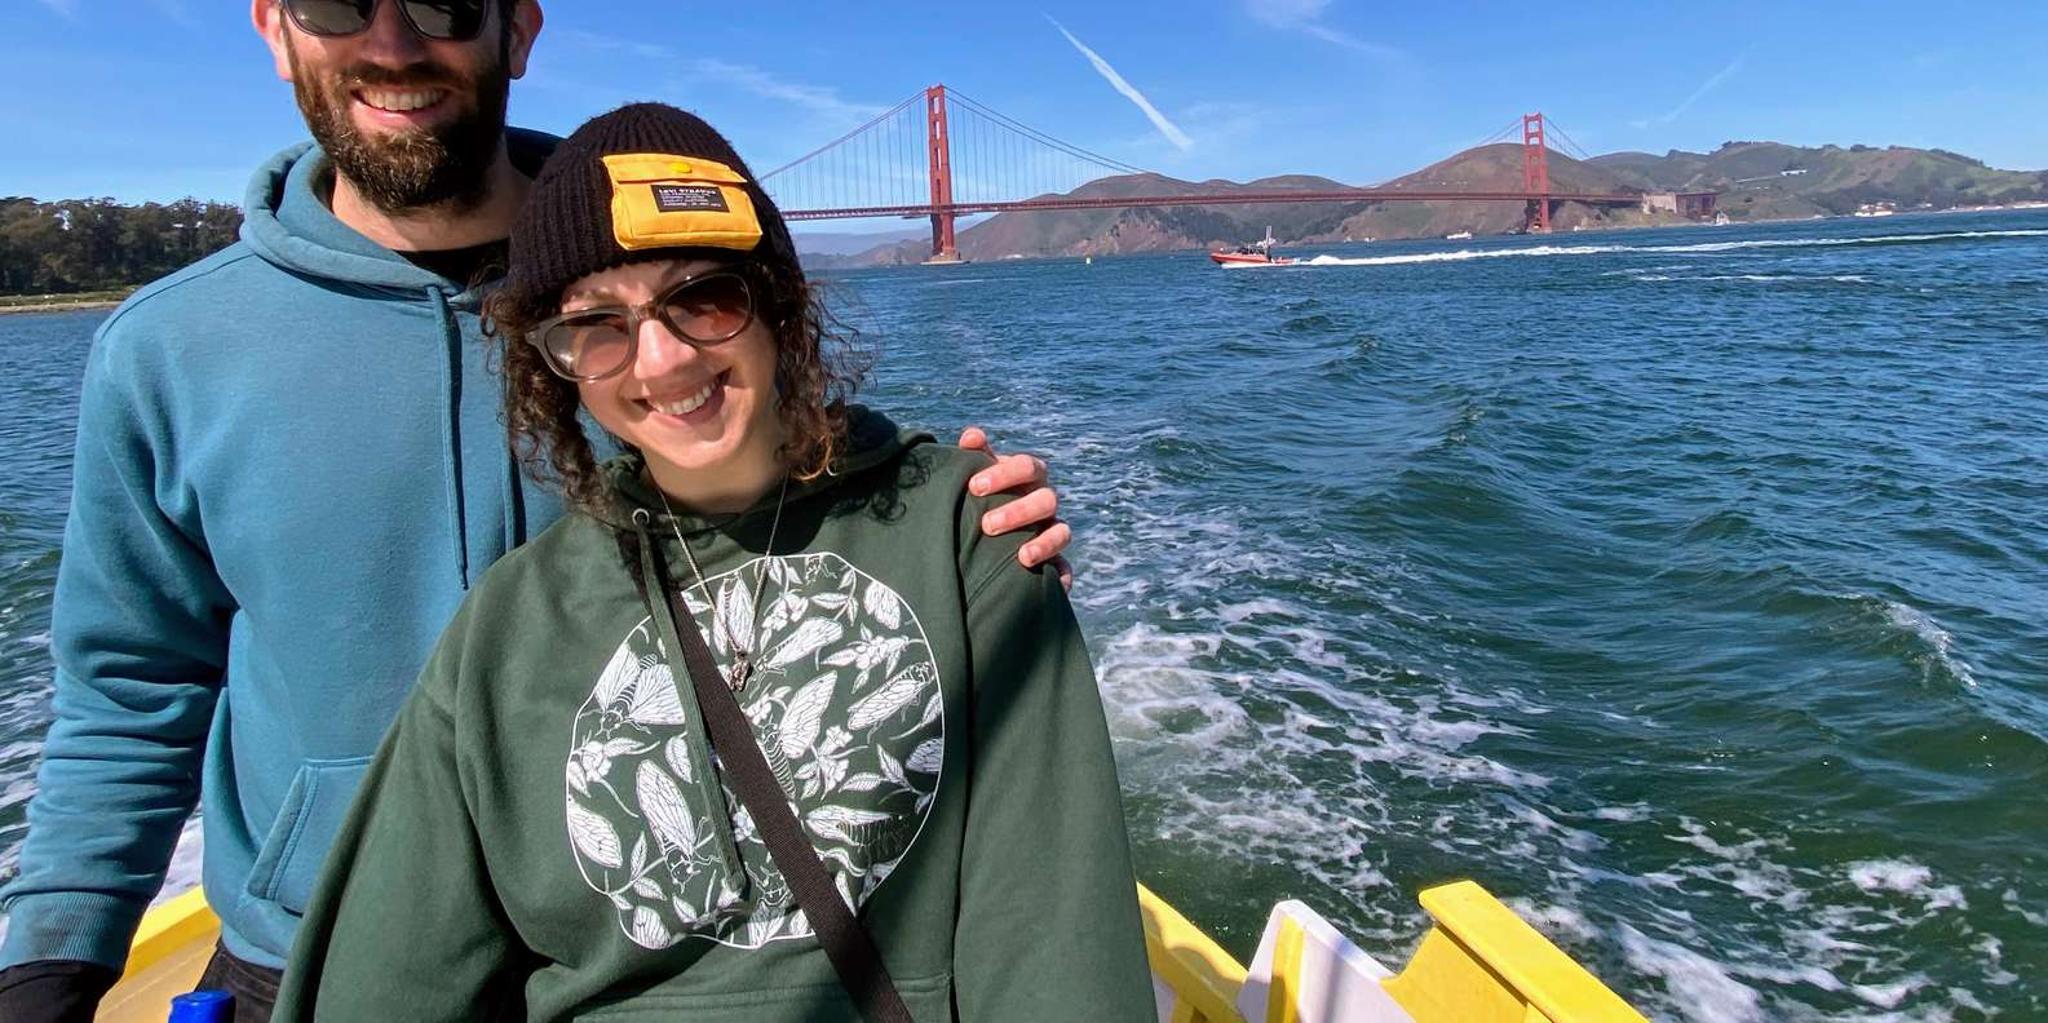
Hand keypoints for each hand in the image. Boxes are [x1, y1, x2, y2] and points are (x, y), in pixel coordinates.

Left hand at [958, 427, 1073, 590]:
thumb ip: (974, 455)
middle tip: (987, 526)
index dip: (1004, 474)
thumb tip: (971, 436)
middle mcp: (1044, 501)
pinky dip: (1062, 576)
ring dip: (1043, 543)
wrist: (981, 532)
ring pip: (1061, 532)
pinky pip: (1066, 568)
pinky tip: (1053, 586)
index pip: (1026, 466)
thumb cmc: (979, 496)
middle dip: (1018, 512)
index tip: (974, 486)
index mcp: (1028, 476)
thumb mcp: (975, 475)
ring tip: (1022, 557)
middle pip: (1046, 500)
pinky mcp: (1055, 561)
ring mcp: (1052, 530)